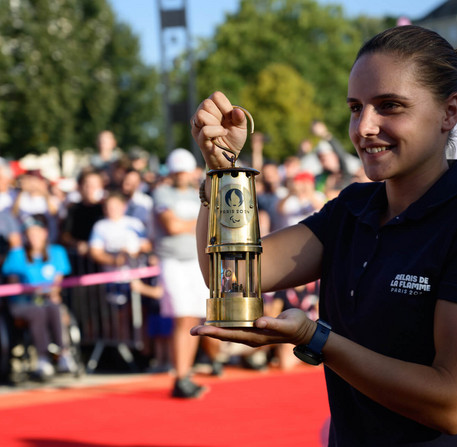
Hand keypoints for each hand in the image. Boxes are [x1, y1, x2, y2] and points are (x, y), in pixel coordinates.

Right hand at [190, 91, 247, 169]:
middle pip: (206, 104)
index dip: (225, 105)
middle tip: (224, 125)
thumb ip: (240, 118)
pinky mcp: (199, 139)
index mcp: (212, 109)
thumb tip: (237, 111)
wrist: (230, 157)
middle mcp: (202, 115)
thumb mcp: (241, 127)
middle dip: (219, 114)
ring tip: (222, 131)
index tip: (230, 117)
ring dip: (216, 123)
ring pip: (201, 114)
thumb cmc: (233, 140)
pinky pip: (205, 130)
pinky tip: (222, 134)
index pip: (216, 96)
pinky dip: (217, 131)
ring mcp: (198, 127)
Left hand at [190, 308, 315, 347]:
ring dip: (215, 329)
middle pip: (225, 334)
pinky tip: (219, 321)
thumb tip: (258, 322)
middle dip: (209, 332)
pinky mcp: (255, 328)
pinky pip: (236, 327)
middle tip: (193, 330)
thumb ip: (272, 323)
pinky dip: (226, 324)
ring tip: (201, 327)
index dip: (214, 332)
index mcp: (255, 336)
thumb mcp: (286, 324)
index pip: (230, 334)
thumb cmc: (295, 326)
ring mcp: (252, 333)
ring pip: (229, 332)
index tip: (200, 330)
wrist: (302, 331)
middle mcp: (251, 336)